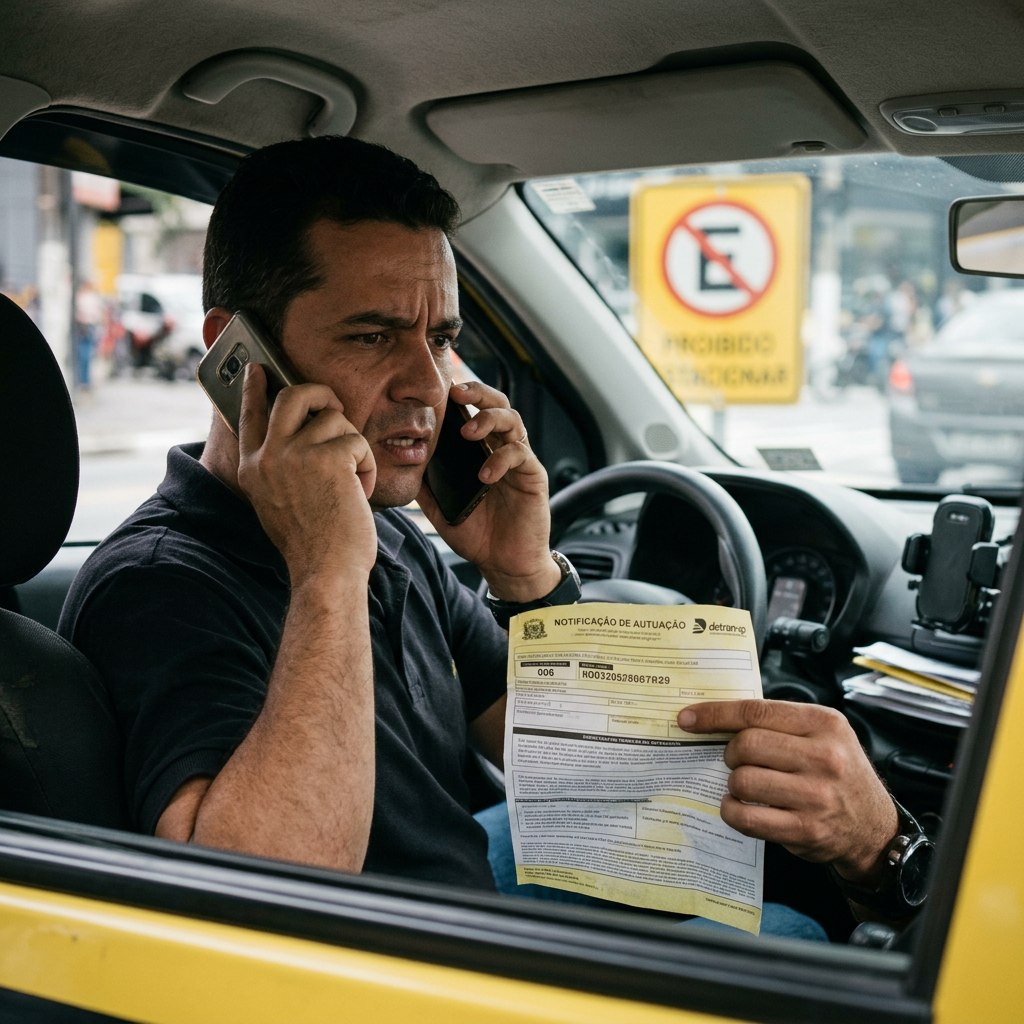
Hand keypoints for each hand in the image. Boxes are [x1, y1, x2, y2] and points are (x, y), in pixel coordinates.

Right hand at [237, 364, 377, 586]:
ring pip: (334, 418)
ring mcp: (295, 454)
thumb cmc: (312, 544)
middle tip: (335, 407)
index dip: (255, 389)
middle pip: (292, 396)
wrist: (326, 571)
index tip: (258, 369)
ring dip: (353, 445)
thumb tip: (296, 435)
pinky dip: (367, 466)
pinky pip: (357, 441)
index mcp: (251, 469)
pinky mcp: (328, 457)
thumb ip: (279, 468)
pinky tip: (361, 491)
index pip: (249, 416)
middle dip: (320, 394)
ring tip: (353, 480)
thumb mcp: (277, 502)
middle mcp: (267, 457)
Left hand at [416, 381, 560, 601]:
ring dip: (489, 419)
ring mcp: (520, 462)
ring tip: (468, 432)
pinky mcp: (533, 476)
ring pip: (513, 421)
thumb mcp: (441, 508)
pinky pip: (520, 455)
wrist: (504, 565)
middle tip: (456, 393)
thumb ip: (425, 486)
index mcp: (482, 451)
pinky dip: (501, 459)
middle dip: (478, 392)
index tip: (439, 390)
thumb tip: (399, 467)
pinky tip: (484, 474)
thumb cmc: (478, 535)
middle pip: (498, 404)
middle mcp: (502, 449)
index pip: (475, 411)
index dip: (461, 395)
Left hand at [678, 699, 897, 884]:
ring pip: (743, 781)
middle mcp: (823, 757)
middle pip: (746, 745)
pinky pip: (748, 818)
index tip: (688, 718)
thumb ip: (780, 723)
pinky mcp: (806, 830)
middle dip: (729, 753)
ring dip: (732, 783)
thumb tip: (719, 717)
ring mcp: (816, 796)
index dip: (715, 714)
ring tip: (743, 785)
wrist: (874, 826)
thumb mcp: (822, 734)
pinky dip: (732, 811)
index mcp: (823, 723)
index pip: (756, 711)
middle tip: (734, 760)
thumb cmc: (839, 773)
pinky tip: (738, 807)